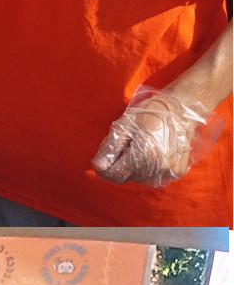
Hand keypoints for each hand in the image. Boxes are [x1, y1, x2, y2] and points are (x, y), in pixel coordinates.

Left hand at [91, 86, 219, 187]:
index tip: (100, 161)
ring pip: (140, 177)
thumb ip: (111, 147)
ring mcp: (170, 171)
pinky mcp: (177, 171)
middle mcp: (159, 168)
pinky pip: (153, 175)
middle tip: (124, 146)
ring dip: (134, 166)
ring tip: (140, 146)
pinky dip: (147, 167)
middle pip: (127, 176)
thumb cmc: (154, 111)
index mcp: (146, 156)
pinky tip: (151, 152)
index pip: (116, 175)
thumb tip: (100, 166)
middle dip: (120, 164)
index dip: (105, 170)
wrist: (185, 107)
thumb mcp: (126, 124)